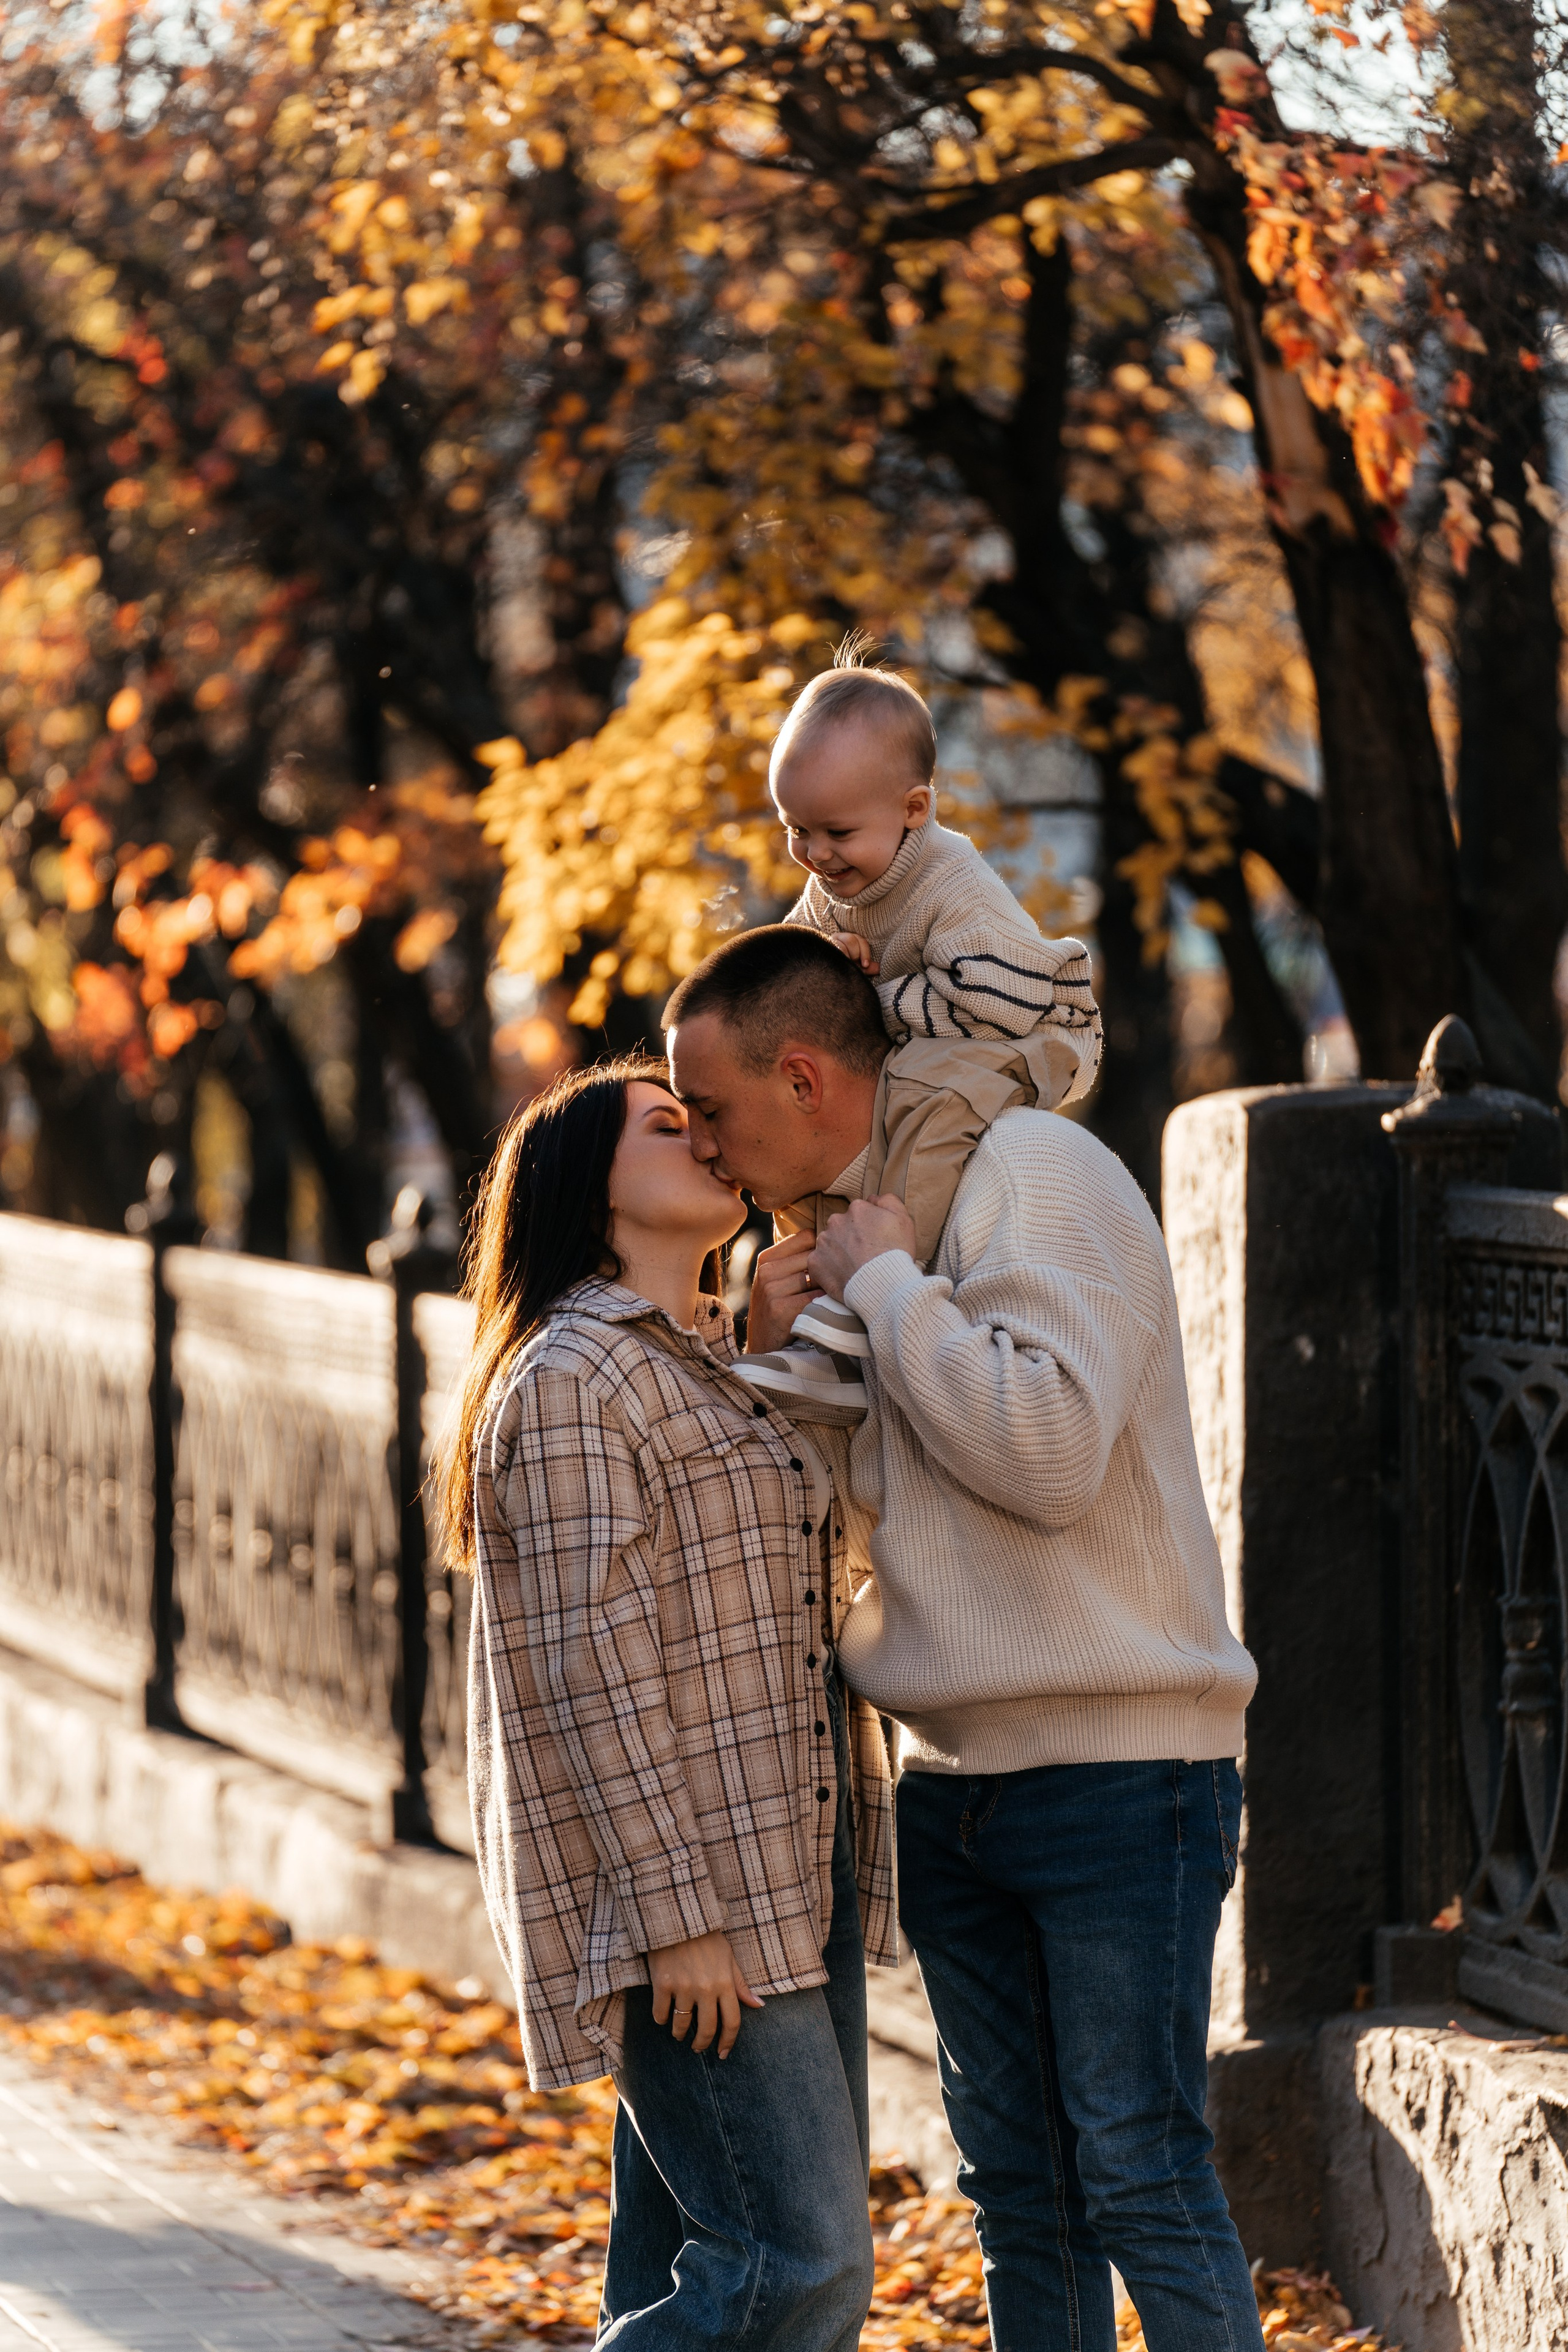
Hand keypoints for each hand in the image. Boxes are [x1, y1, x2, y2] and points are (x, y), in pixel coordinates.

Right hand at [649, 1930, 762, 2057]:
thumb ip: (741, 1984)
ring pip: (681, 2025)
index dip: (728, 2042)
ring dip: (679, 2034)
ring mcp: (683, 1987)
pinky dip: (661, 2019)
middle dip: (701, 2044)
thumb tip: (758, 2005)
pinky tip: (664, 2018)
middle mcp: (706, 1989)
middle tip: (697, 2047)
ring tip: (679, 2034)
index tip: (723, 2053)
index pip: (731, 2022)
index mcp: (725, 1983)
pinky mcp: (662, 1984)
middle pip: (706, 2030)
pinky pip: (660, 2014)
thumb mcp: (728, 1958)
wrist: (678, 1917)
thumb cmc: (706, 1938)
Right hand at [746, 1230, 822, 1353]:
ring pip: (815, 1276)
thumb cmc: (779, 1310)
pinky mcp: (779, 1310)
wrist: (764, 1347)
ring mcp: (770, 1290)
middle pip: (814, 1256)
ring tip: (832, 1297)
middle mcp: (766, 1271)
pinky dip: (824, 1304)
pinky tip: (825, 1311)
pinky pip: (814, 1299)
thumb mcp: (778, 1280)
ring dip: (827, 1288)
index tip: (832, 1261)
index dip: (823, 1249)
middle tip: (840, 1281)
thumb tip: (834, 1242)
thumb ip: (796, 1260)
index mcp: (767, 1258)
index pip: (807, 1237)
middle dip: (828, 1269)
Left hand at [808, 1195, 917, 1301]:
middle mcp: (836, 1221)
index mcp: (857, 1208)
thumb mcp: (904, 1219)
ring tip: (854, 1266)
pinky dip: (829, 1267)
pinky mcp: (815, 1262)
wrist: (884, 1285)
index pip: (860, 1213)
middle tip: (865, 1254)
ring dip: (839, 1251)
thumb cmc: (896, 1252)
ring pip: (830, 1243)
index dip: (869, 1227)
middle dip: (851, 1237)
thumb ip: (888, 1201)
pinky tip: (843, 1275)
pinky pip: (820, 1262)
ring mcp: (823, 1242)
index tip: (875, 1240)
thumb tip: (873, 1198)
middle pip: (842, 1226)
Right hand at [829, 931, 879, 975]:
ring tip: (844, 964)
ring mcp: (829, 941)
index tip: (865, 965)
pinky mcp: (822, 946)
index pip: (860, 940)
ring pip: (842, 945)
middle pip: (851, 939)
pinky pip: (832, 949)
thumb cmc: (842, 970)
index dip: (865, 952)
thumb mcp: (856, 968)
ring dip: (846, 956)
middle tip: (853, 963)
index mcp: (848, 939)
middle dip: (855, 954)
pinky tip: (839, 964)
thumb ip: (868, 967)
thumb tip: (880, 968)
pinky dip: (839, 957)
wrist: (825, 975)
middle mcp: (838, 937)